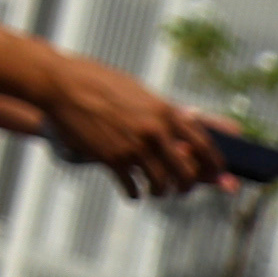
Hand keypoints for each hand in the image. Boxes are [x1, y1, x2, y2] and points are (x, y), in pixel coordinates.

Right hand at [33, 57, 232, 199]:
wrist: (59, 85)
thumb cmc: (97, 82)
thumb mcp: (137, 91)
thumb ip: (161, 111)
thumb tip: (185, 128)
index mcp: (165, 111)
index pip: (204, 145)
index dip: (215, 165)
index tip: (218, 174)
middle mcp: (154, 131)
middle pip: (187, 173)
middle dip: (188, 186)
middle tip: (181, 189)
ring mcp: (133, 147)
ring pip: (161, 184)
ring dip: (161, 192)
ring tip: (156, 191)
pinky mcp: (111, 159)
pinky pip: (132, 187)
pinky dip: (134, 194)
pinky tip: (132, 192)